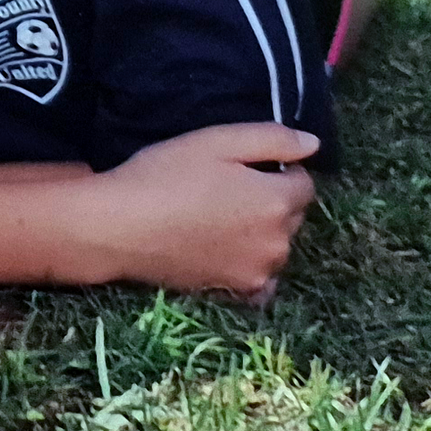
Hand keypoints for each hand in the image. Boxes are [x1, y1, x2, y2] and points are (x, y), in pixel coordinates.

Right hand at [90, 124, 319, 297]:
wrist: (118, 227)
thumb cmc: (163, 175)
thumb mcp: (214, 141)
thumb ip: (270, 139)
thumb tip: (312, 143)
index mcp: (276, 200)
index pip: (304, 182)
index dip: (278, 169)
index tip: (242, 165)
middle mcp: (278, 241)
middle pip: (292, 214)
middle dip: (271, 199)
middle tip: (224, 187)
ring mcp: (259, 271)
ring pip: (276, 243)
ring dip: (261, 230)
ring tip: (215, 216)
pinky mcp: (237, 290)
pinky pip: (261, 276)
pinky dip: (251, 263)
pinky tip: (221, 249)